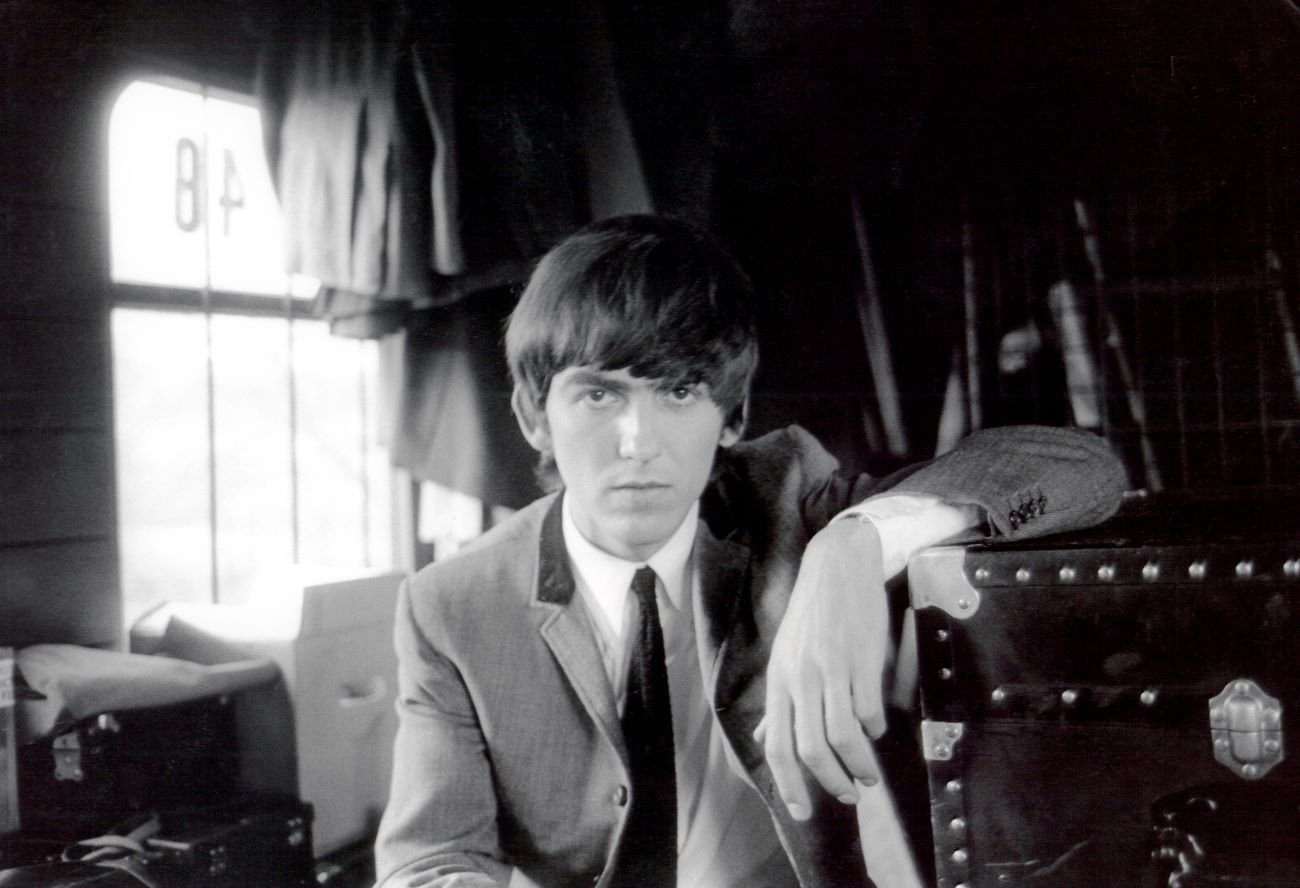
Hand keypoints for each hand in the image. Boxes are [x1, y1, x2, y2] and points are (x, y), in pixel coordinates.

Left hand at [756, 517, 890, 820]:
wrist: (838, 564)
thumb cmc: (813, 615)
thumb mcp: (785, 656)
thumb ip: (778, 701)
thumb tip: (765, 737)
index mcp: (779, 680)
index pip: (777, 745)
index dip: (790, 784)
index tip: (804, 811)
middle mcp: (800, 677)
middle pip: (809, 747)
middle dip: (830, 782)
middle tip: (849, 796)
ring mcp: (831, 668)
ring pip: (841, 734)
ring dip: (858, 764)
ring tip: (869, 776)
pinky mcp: (861, 657)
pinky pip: (868, 708)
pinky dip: (874, 728)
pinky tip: (877, 729)